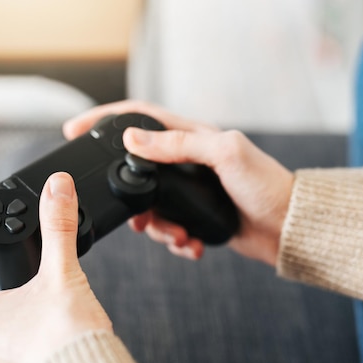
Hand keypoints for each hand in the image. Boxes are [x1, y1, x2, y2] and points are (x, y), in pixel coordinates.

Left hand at [0, 172, 111, 362]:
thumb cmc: (67, 334)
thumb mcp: (62, 271)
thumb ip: (57, 225)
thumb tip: (58, 185)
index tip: (1, 259)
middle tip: (29, 284)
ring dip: (7, 320)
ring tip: (39, 313)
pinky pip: (1, 356)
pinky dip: (16, 345)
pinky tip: (42, 339)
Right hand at [63, 101, 293, 266]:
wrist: (288, 226)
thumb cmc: (266, 184)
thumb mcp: (225, 153)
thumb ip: (179, 144)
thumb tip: (133, 140)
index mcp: (192, 135)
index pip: (139, 118)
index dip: (104, 119)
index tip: (74, 129)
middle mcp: (186, 161)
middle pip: (136, 170)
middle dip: (131, 197)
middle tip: (135, 218)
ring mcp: (188, 190)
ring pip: (150, 207)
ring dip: (157, 228)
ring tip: (179, 236)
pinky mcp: (194, 216)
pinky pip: (169, 229)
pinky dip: (176, 241)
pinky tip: (192, 244)